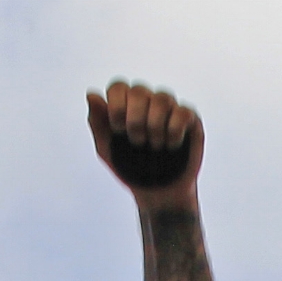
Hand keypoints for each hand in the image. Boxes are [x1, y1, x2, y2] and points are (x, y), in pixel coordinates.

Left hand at [87, 80, 203, 201]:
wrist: (157, 194)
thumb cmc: (129, 169)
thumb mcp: (107, 149)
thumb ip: (97, 122)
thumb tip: (91, 94)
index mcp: (126, 104)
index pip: (119, 87)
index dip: (117, 105)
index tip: (118, 129)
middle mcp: (148, 102)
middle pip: (140, 90)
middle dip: (135, 118)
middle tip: (136, 142)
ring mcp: (170, 109)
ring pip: (162, 98)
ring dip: (154, 125)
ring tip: (153, 146)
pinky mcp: (190, 120)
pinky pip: (183, 111)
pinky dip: (174, 130)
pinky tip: (171, 146)